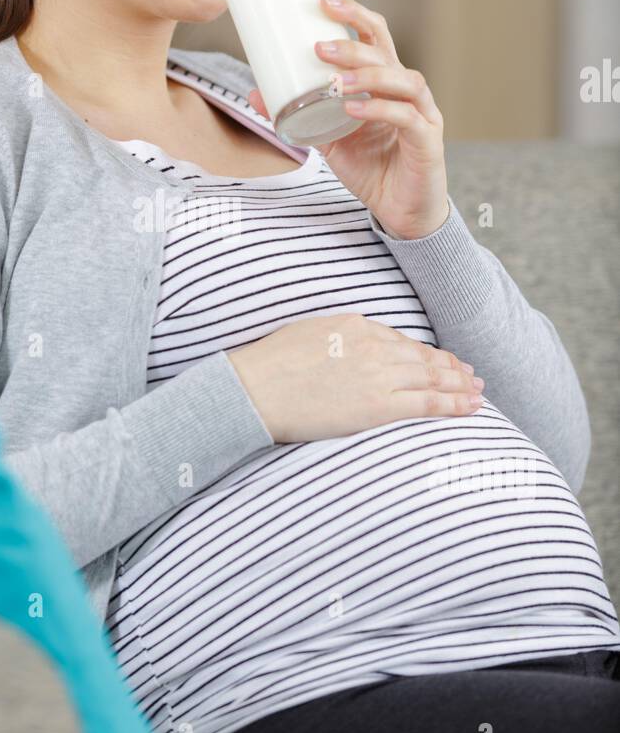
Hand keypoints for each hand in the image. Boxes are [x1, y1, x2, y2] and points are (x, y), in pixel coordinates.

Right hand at [226, 313, 483, 443]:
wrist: (255, 388)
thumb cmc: (268, 365)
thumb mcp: (306, 334)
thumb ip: (334, 338)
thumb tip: (343, 350)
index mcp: (354, 325)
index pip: (399, 340)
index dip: (424, 352)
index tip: (439, 360)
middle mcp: (373, 346)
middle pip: (422, 357)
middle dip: (450, 367)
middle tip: (471, 375)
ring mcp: (378, 375)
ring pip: (431, 378)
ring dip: (459, 385)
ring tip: (477, 391)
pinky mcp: (378, 405)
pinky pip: (426, 403)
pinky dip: (453, 405)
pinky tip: (470, 407)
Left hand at [247, 0, 449, 239]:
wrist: (400, 211)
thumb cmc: (370, 168)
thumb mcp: (327, 139)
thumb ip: (298, 115)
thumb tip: (255, 93)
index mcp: (384, 82)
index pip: (375, 35)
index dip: (354, 15)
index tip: (323, 2)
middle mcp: (407, 91)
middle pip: (386, 52)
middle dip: (351, 45)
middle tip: (317, 47)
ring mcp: (422, 113)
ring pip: (403, 79)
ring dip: (367, 75)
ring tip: (333, 80)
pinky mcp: (428, 141)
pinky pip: (406, 117)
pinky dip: (379, 110)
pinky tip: (353, 109)